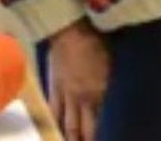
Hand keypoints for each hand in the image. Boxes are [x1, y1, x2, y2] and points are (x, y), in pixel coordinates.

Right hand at [47, 20, 108, 140]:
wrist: (68, 31)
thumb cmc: (94, 42)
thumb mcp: (108, 65)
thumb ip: (103, 85)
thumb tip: (101, 97)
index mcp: (98, 93)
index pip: (96, 122)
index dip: (95, 136)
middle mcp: (81, 99)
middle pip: (78, 128)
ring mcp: (64, 94)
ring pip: (64, 121)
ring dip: (66, 136)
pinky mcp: (52, 86)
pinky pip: (52, 108)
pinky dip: (52, 120)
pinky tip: (52, 127)